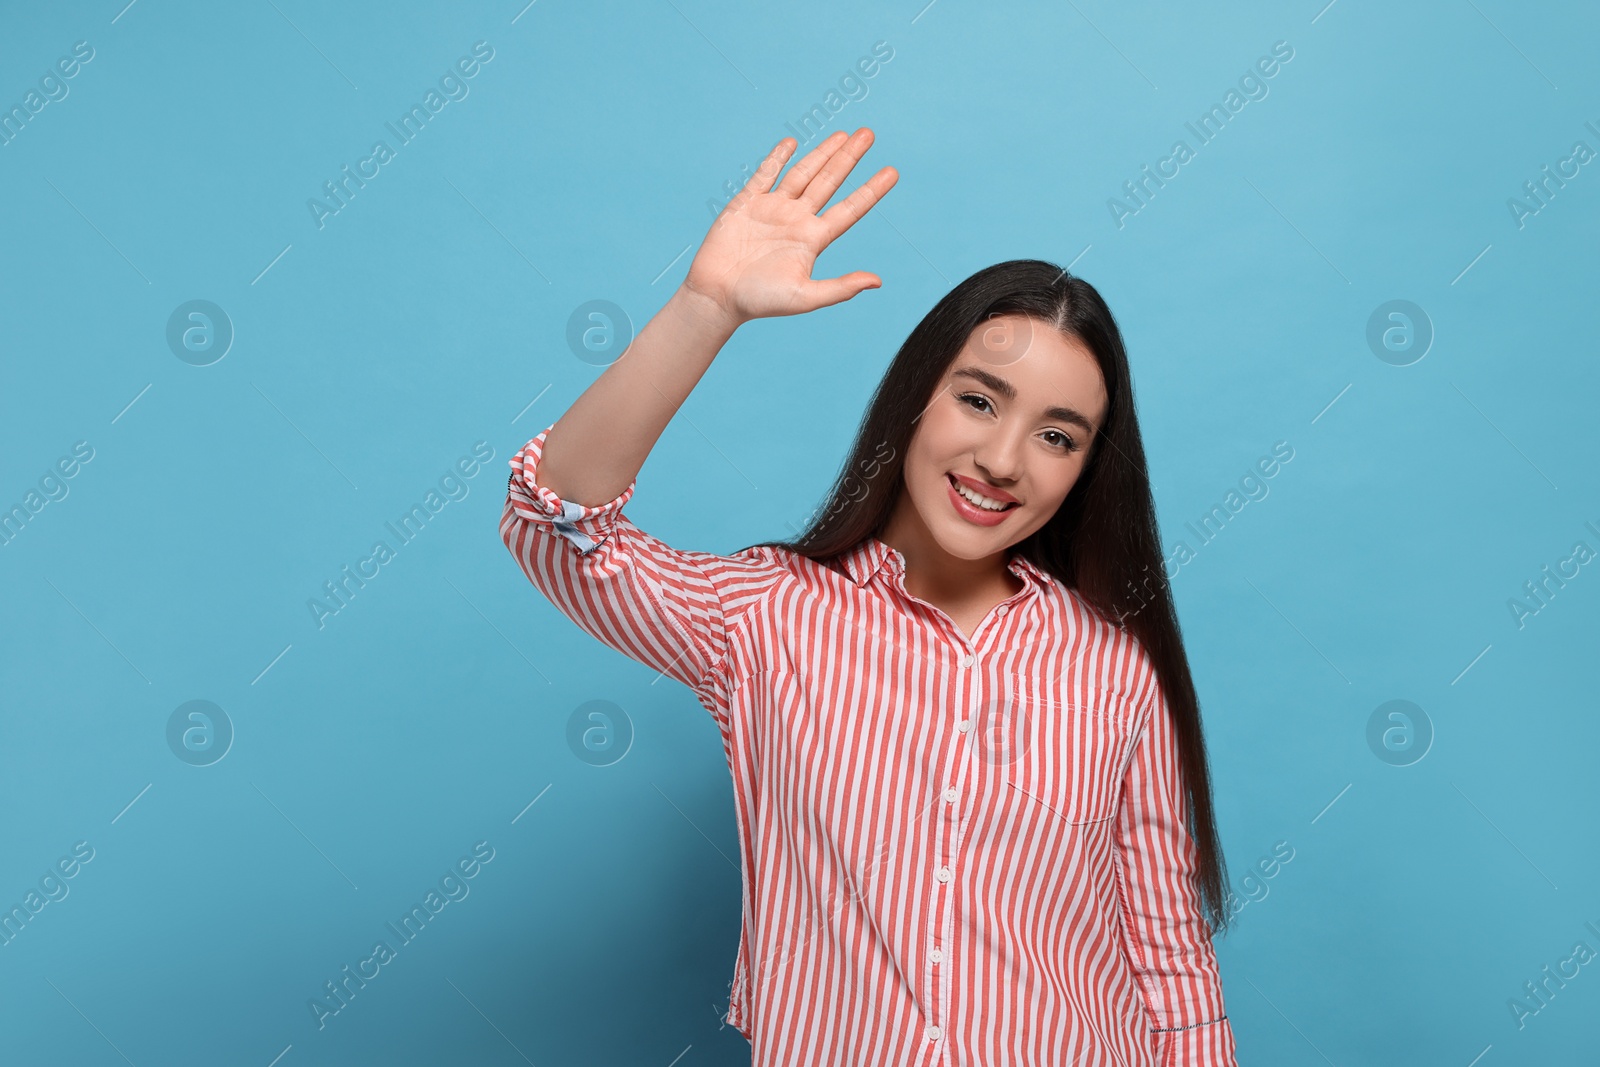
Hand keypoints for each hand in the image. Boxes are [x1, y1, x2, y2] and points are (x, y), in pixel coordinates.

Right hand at [682, 128, 897, 325]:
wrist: (718, 296)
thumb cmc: (760, 301)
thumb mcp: (805, 297)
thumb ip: (840, 288)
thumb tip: (877, 281)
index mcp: (813, 239)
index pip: (850, 209)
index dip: (871, 190)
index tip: (893, 172)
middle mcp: (797, 220)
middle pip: (829, 182)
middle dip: (848, 157)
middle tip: (869, 134)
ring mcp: (772, 209)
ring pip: (803, 173)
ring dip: (822, 153)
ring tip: (844, 134)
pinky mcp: (746, 203)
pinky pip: (765, 174)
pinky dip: (778, 158)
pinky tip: (792, 143)